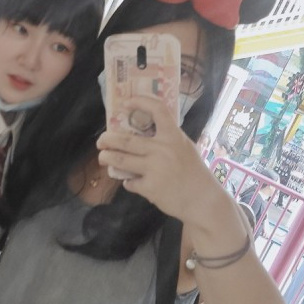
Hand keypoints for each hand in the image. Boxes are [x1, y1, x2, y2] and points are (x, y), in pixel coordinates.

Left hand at [97, 94, 218, 221]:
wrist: (202, 200)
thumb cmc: (194, 173)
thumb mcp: (185, 148)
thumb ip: (167, 140)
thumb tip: (142, 133)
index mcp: (174, 137)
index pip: (157, 110)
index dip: (140, 102)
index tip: (126, 103)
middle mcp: (162, 149)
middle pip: (126, 140)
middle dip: (107, 139)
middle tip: (101, 141)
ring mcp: (154, 168)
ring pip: (121, 160)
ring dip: (107, 158)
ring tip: (103, 158)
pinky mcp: (149, 187)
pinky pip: (130, 182)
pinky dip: (128, 182)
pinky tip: (131, 182)